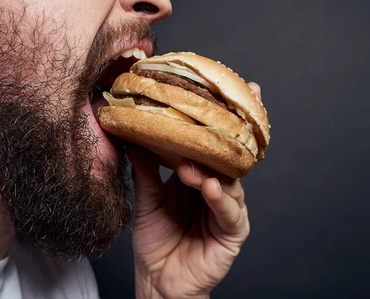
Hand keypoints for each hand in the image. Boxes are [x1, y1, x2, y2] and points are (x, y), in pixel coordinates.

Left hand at [129, 83, 260, 298]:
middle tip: (235, 106)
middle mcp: (218, 188)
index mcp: (199, 176)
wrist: (158, 280)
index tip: (222, 90)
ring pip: (230, 180)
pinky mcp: (233, 232)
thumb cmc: (156, 240)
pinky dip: (220, 198)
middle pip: (230, 156)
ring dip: (212, 169)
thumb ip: (146, 169)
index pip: (211, 144)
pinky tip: (210, 186)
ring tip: (191, 165)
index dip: (218, 120)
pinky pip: (230, 211)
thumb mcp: (147, 198)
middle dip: (235, 131)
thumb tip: (134, 137)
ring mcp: (227, 208)